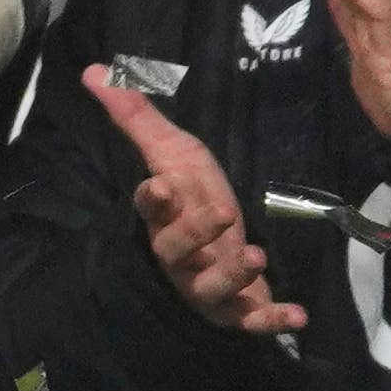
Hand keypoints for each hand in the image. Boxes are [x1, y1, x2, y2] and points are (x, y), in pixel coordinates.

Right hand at [81, 68, 299, 341]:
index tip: (160, 186)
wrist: (223, 249)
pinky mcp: (238, 310)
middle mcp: (180, 256)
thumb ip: (137, 118)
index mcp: (165, 217)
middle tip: (224, 212)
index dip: (153, 200)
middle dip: (195, 233)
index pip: (149, 209)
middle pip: (174, 250)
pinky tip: (298, 315)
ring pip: (209, 288)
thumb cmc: (195, 198)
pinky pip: (250, 320)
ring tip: (254, 257)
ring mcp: (207, 285)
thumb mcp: (175, 153)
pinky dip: (271, 320)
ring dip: (232, 277)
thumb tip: (92, 69)